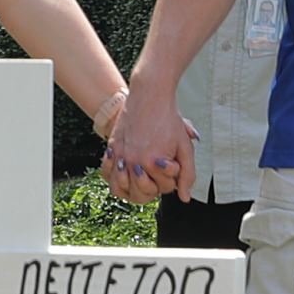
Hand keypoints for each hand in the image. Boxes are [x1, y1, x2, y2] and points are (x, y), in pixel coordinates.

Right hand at [99, 80, 191, 202]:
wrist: (150, 95)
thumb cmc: (169, 119)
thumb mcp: (184, 147)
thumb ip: (187, 175)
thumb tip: (184, 198)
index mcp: (152, 162)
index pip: (161, 189)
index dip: (170, 180)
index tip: (171, 163)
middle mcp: (133, 161)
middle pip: (139, 195)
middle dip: (151, 188)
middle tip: (157, 172)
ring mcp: (120, 155)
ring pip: (119, 189)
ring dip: (131, 188)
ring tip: (141, 177)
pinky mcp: (113, 147)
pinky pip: (106, 174)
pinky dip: (114, 178)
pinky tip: (125, 171)